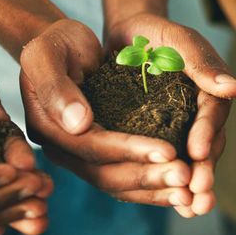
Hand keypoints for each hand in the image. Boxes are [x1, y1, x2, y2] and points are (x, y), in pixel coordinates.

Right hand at [20, 18, 189, 207]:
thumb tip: (79, 124)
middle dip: (149, 176)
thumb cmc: (56, 43)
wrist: (62, 47)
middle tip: (187, 177)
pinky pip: (126, 178)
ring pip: (118, 183)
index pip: (92, 147)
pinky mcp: (100, 154)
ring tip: (190, 190)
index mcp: (47, 128)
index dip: (130, 150)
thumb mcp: (46, 54)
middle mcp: (62, 149)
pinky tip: (180, 189)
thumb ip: (56, 87)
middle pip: (107, 174)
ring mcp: (80, 156)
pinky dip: (153, 186)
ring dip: (155, 189)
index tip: (169, 151)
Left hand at [105, 12, 235, 216]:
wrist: (128, 36)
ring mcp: (182, 130)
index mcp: (211, 92)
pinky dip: (170, 185)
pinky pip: (168, 164)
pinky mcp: (160, 141)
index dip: (206, 134)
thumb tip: (235, 89)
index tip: (198, 152)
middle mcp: (201, 115)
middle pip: (207, 146)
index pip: (211, 114)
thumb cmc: (156, 32)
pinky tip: (173, 207)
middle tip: (200, 195)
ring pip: (190, 162)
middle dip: (204, 172)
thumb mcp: (179, 39)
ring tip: (191, 209)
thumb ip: (203, 63)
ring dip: (191, 187)